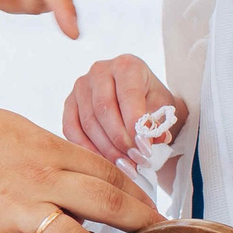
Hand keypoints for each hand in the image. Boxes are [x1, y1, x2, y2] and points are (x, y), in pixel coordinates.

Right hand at [0, 97, 160, 232]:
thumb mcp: (11, 128)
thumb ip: (45, 150)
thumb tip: (71, 171)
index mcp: (46, 147)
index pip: (105, 171)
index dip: (134, 192)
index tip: (151, 209)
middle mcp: (39, 177)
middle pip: (104, 200)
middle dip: (140, 222)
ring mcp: (15, 208)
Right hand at [61, 54, 183, 167]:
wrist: (138, 97)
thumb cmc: (151, 101)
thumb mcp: (163, 108)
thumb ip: (159, 122)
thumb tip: (155, 140)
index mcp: (127, 65)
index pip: (128, 95)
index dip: (135, 124)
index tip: (144, 149)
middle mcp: (100, 70)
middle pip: (104, 109)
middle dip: (120, 140)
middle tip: (134, 161)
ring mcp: (81, 86)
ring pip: (88, 122)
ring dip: (106, 149)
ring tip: (124, 166)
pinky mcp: (69, 103)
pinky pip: (71, 129)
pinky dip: (86, 149)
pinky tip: (103, 162)